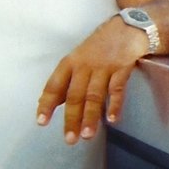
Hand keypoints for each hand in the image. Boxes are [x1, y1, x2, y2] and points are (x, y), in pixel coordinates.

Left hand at [35, 18, 148, 143]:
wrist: (126, 28)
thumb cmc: (97, 48)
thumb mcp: (77, 60)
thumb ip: (67, 82)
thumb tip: (52, 104)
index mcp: (69, 64)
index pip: (53, 86)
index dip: (46, 104)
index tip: (41, 122)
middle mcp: (84, 66)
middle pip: (75, 96)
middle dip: (71, 119)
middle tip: (69, 139)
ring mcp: (104, 67)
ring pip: (95, 96)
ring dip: (90, 117)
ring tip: (87, 135)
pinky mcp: (122, 68)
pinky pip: (117, 89)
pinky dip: (115, 104)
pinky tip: (112, 120)